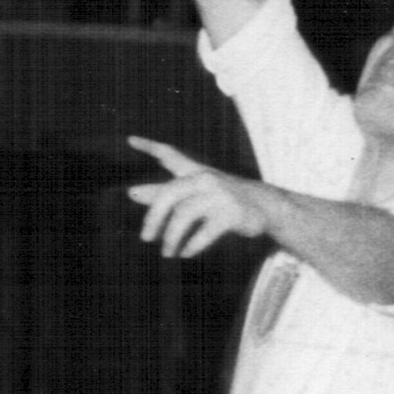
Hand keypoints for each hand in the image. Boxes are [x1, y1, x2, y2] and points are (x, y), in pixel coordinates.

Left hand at [126, 137, 272, 257]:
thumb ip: (165, 193)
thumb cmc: (223, 200)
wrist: (264, 206)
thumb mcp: (194, 193)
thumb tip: (131, 193)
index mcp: (194, 171)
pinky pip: (205, 231)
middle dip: (154, 218)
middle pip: (169, 194)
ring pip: (184, 215)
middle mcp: (203, 178)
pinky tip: (185, 253)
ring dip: (172, 237)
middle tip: (145, 238)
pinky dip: (193, 244)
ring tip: (167, 253)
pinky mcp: (230, 214)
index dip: (149, 146)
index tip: (130, 140)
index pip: (169, 154)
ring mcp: (217, 195)